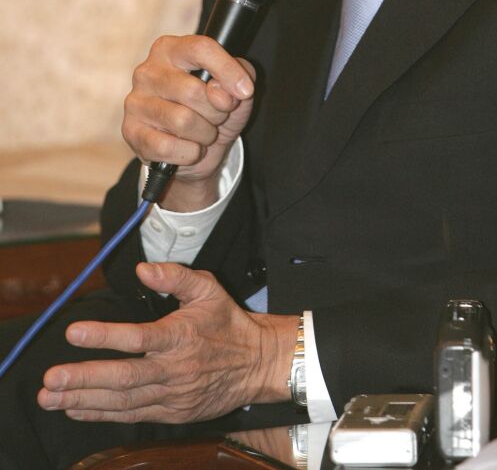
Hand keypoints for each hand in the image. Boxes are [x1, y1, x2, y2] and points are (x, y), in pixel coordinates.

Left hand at [38, 262, 297, 423]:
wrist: (257, 364)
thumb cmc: (228, 323)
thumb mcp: (208, 289)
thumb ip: (175, 276)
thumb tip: (142, 269)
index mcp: (181, 336)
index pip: (138, 338)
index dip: (105, 337)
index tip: (74, 333)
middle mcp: (174, 369)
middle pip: (124, 377)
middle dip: (84, 379)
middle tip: (52, 378)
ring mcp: (172, 395)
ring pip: (123, 402)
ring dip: (84, 400)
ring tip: (51, 397)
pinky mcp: (172, 413)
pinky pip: (132, 416)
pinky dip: (101, 414)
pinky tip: (76, 409)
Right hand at [123, 34, 255, 206]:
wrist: (196, 152)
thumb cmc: (213, 109)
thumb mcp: (236, 87)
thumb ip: (240, 75)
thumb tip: (219, 92)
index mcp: (170, 49)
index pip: (201, 48)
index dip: (228, 70)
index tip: (245, 91)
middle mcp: (147, 71)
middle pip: (194, 91)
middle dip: (217, 112)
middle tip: (217, 117)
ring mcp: (135, 102)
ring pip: (183, 120)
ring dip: (204, 134)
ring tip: (203, 132)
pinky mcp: (131, 132)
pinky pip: (168, 146)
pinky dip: (189, 153)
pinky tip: (188, 147)